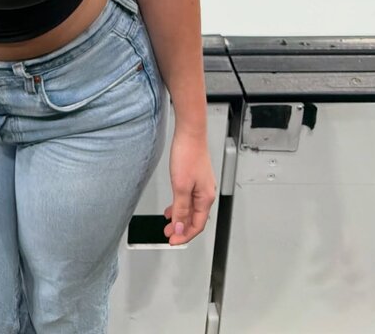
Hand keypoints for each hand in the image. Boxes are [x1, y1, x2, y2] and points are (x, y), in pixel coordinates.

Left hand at [163, 128, 216, 245]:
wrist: (189, 133)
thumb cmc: (188, 155)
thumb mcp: (180, 186)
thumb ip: (180, 209)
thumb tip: (180, 228)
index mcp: (205, 198)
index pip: (197, 224)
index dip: (185, 235)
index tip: (173, 241)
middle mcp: (205, 193)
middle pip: (195, 218)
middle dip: (182, 229)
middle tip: (169, 235)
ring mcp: (201, 185)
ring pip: (191, 209)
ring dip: (180, 218)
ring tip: (168, 224)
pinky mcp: (195, 178)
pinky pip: (188, 198)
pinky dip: (180, 206)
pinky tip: (172, 207)